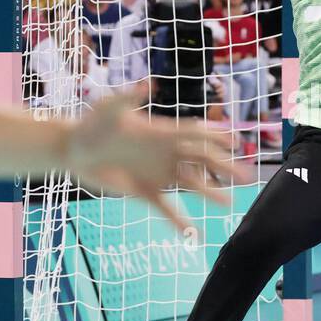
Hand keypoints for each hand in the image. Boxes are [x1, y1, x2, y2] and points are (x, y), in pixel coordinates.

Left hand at [64, 92, 249, 230]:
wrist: (74, 150)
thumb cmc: (92, 123)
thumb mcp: (109, 108)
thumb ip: (129, 98)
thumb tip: (148, 84)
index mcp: (162, 132)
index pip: (195, 134)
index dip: (216, 136)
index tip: (236, 142)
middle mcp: (166, 153)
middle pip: (201, 160)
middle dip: (224, 167)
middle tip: (246, 176)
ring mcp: (158, 174)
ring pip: (191, 184)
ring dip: (210, 192)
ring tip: (227, 203)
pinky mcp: (145, 192)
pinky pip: (167, 209)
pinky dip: (180, 222)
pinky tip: (193, 236)